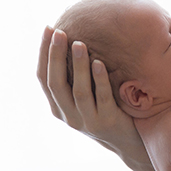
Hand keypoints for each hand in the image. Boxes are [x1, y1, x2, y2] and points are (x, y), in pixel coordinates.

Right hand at [36, 26, 142, 156]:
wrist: (127, 140)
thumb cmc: (104, 109)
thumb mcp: (84, 97)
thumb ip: (73, 78)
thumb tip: (69, 38)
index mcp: (58, 108)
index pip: (44, 79)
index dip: (44, 54)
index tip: (48, 29)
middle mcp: (69, 116)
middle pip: (56, 84)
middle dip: (56, 56)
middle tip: (60, 32)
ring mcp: (88, 121)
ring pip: (78, 91)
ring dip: (78, 66)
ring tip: (79, 43)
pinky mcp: (108, 121)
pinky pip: (102, 98)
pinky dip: (99, 79)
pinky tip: (99, 62)